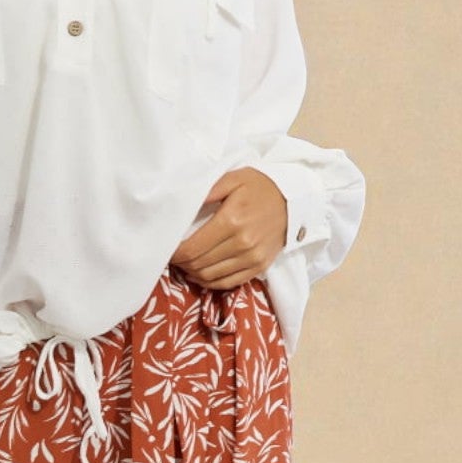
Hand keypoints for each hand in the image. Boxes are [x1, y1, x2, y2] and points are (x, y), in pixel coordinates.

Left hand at [168, 167, 286, 289]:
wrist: (295, 199)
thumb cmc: (260, 186)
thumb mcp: (232, 178)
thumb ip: (206, 191)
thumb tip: (181, 205)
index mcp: (231, 221)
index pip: (192, 248)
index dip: (174, 253)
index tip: (166, 249)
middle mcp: (242, 243)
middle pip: (199, 264)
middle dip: (181, 263)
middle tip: (173, 255)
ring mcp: (252, 258)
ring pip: (210, 277)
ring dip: (192, 273)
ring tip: (185, 263)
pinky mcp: (259, 267)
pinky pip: (227, 283)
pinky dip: (209, 282)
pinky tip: (200, 273)